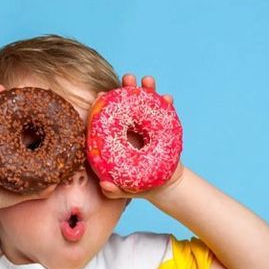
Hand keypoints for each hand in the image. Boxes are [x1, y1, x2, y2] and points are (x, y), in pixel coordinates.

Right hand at [0, 84, 56, 211]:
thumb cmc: (1, 194)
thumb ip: (43, 187)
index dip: (26, 108)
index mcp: (11, 142)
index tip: (35, 100)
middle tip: (18, 89)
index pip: (20, 120)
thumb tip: (59, 182)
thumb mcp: (28, 189)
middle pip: (0, 108)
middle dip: (8, 96)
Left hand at [94, 73, 185, 201]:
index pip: (106, 118)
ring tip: (148, 81)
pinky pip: (163, 112)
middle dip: (126, 89)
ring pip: (145, 103)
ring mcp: (145, 125)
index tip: (100, 95)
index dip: (102, 106)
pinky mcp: (161, 126)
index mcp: (115, 138)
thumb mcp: (126, 188)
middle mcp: (129, 127)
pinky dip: (166, 103)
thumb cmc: (139, 186)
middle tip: (128, 79)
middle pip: (126, 104)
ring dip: (147, 89)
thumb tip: (105, 185)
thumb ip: (115, 190)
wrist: (164, 185)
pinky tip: (168, 98)